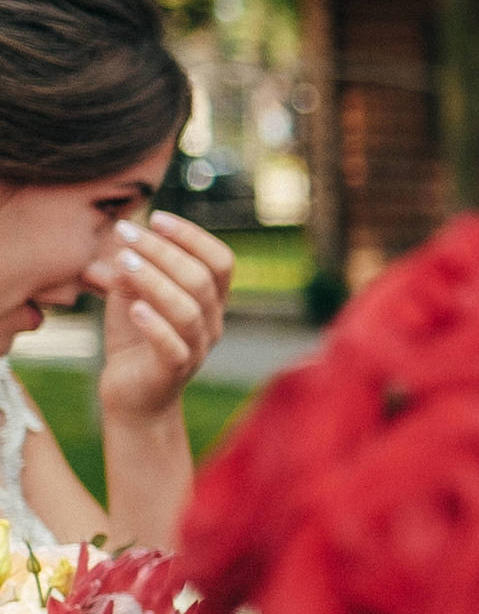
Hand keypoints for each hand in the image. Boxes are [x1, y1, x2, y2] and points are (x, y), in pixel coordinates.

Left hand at [90, 212, 233, 421]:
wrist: (134, 394)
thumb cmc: (136, 338)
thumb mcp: (132, 295)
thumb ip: (132, 269)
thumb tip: (126, 244)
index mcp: (210, 300)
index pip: (220, 261)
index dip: (193, 237)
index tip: (156, 219)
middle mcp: (212, 322)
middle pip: (201, 279)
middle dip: (162, 250)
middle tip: (125, 233)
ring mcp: (197, 348)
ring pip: (188, 310)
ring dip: (154, 281)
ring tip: (122, 262)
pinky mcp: (174, 371)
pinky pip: (173, 347)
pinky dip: (154, 326)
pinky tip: (133, 310)